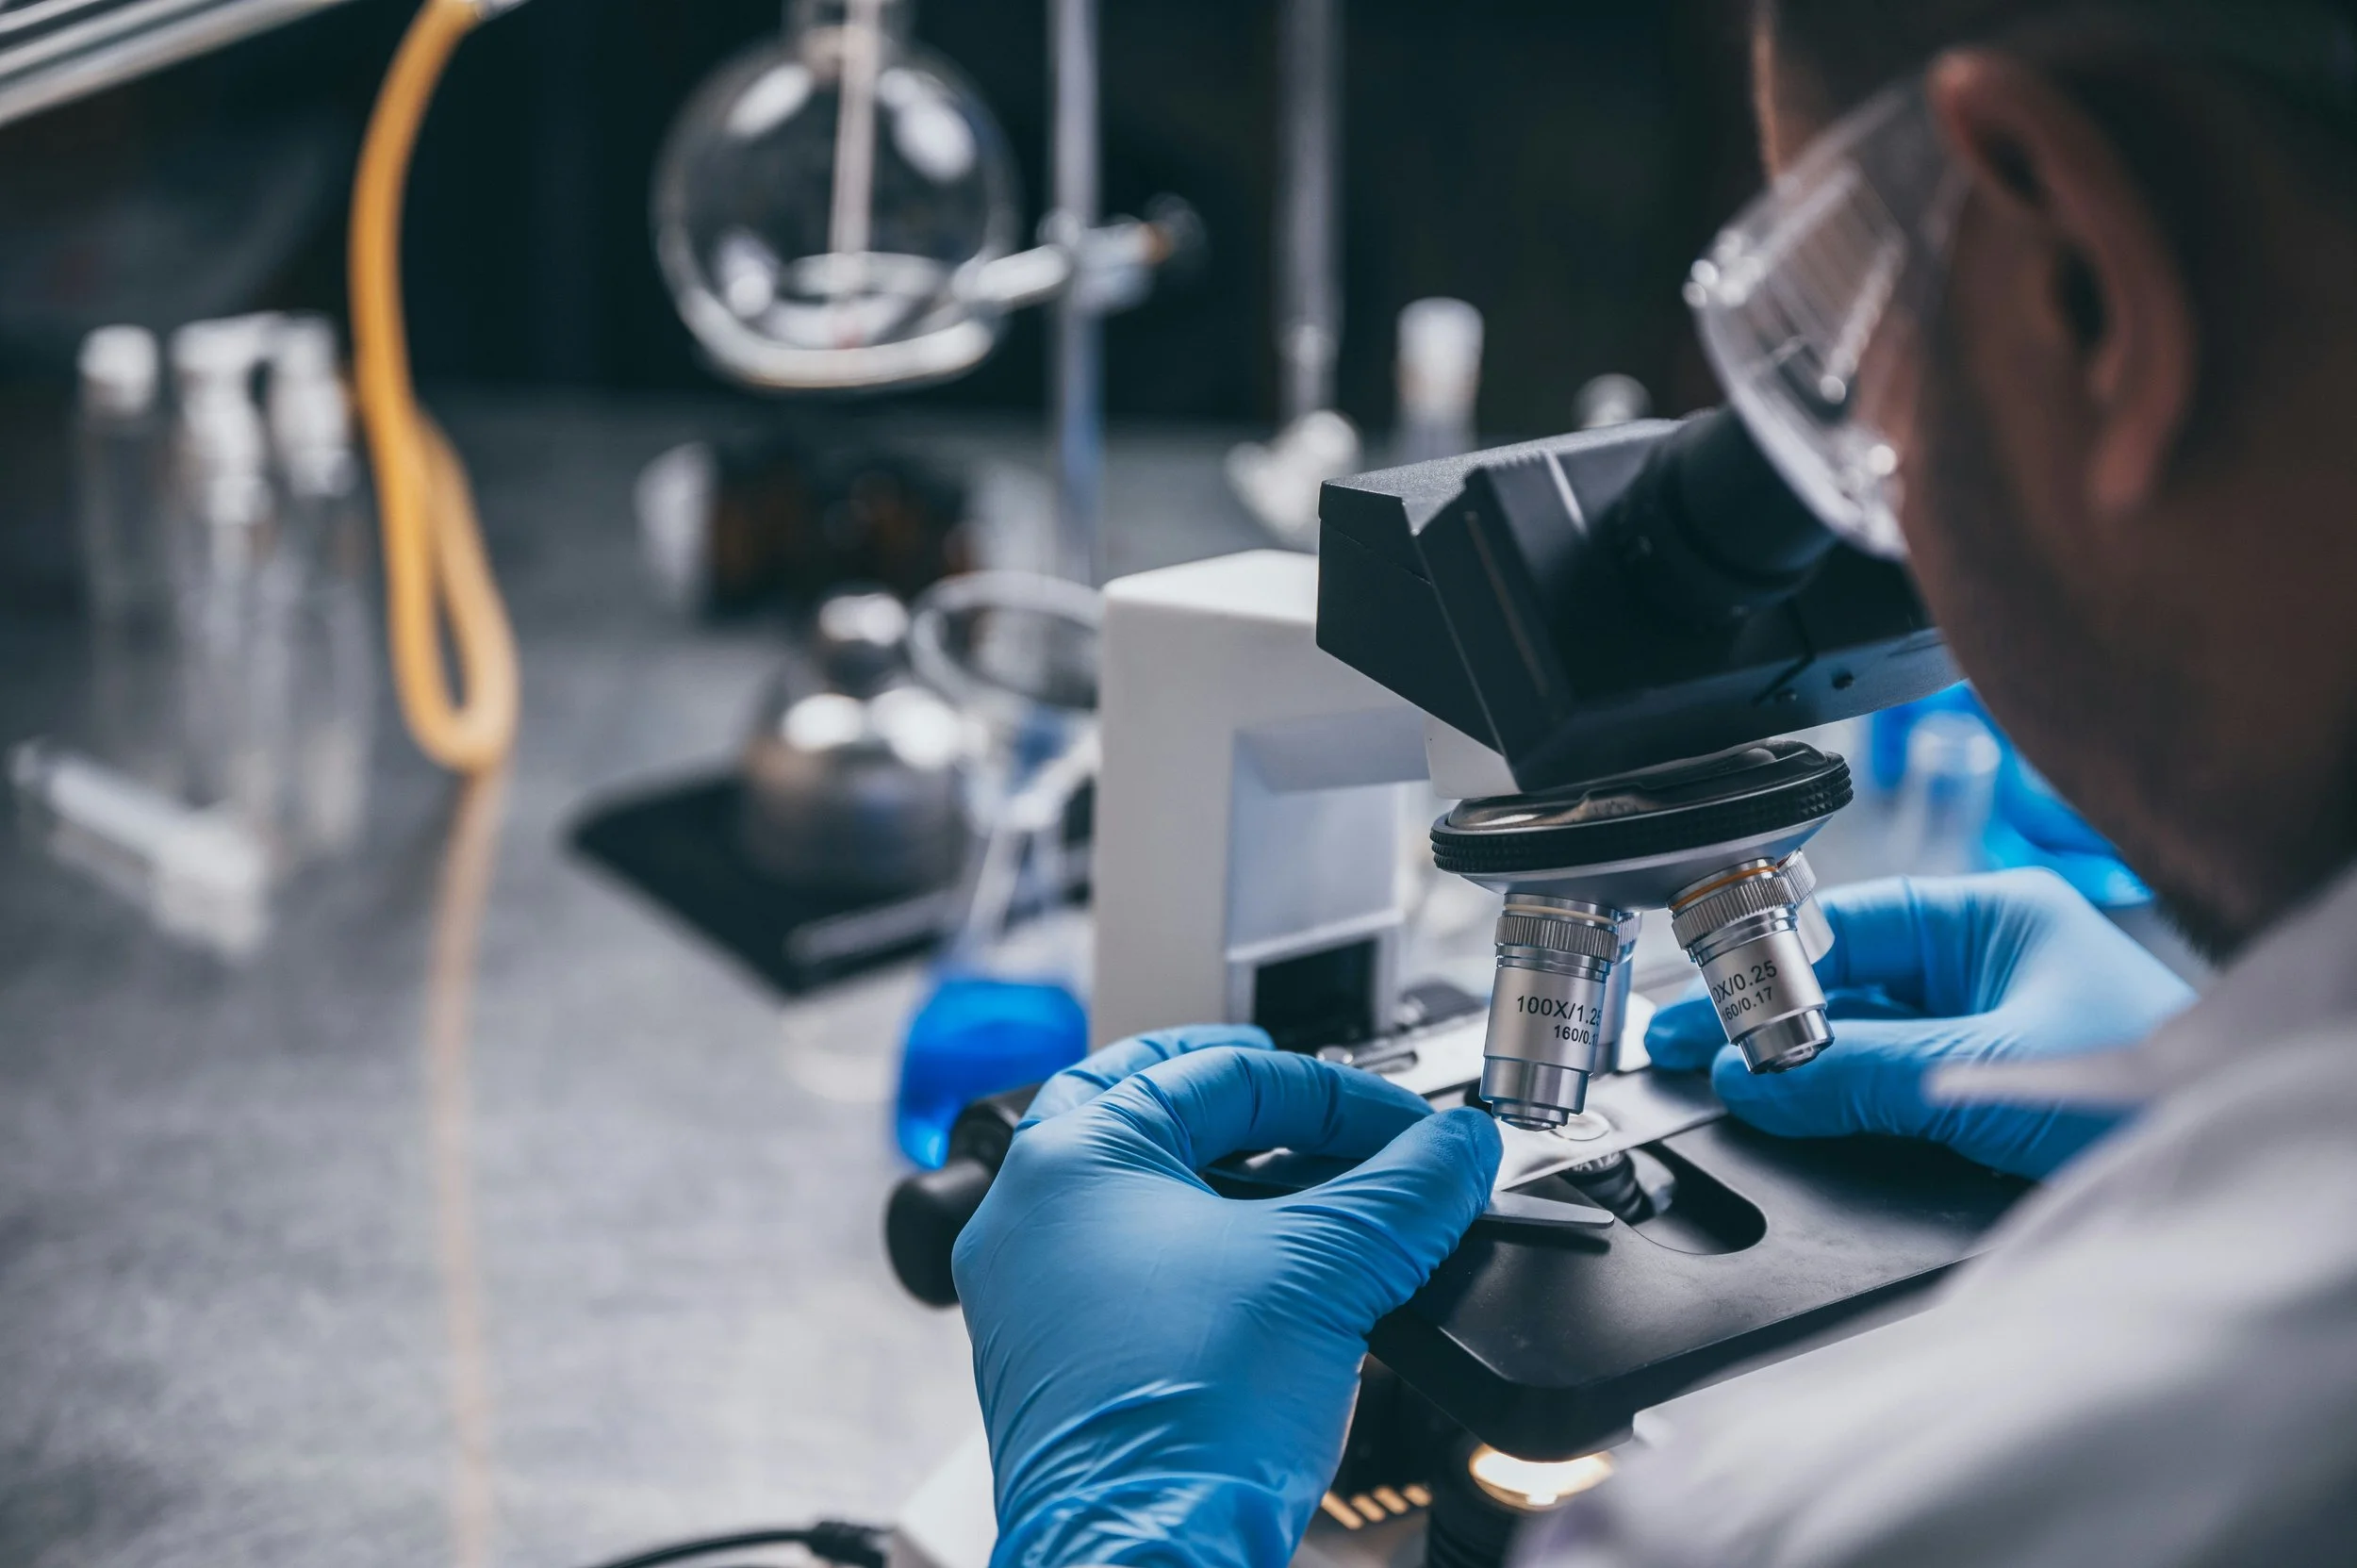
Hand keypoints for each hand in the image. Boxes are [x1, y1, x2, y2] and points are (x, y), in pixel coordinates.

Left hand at [952, 1026, 1500, 1567]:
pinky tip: (1258, 1266)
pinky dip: (1196, 1240)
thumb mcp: (1326, 1274)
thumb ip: (1407, 1192)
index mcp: (1071, 1159)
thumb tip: (1457, 1148)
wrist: (1143, 1559)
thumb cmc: (1185, 1423)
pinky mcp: (1058, 1355)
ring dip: (1219, 1169)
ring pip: (1132, 1185)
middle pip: (1144, 1105)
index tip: (1409, 1129)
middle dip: (1232, 1093)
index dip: (1337, 1096)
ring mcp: (1032, 1289)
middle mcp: (1029, 1213)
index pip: (1223, 1076)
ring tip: (1295, 1174)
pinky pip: (1126, 1261)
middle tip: (1295, 1085)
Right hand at [1646, 869, 2194, 1178]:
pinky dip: (1841, 1093)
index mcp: (1990, 916)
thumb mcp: (1978, 1071)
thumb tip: (1755, 1078)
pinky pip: (1897, 1079)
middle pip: (1848, 979)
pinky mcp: (1998, 1085)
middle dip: (1764, 1011)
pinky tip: (1790, 1105)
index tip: (1710, 1002)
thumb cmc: (2148, 1084)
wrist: (2231, 1154)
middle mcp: (1988, 960)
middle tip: (1682, 1038)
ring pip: (1868, 1033)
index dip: (1770, 964)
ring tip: (1716, 1071)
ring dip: (1798, 1056)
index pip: (1848, 925)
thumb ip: (1856, 1076)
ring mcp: (1994, 1022)